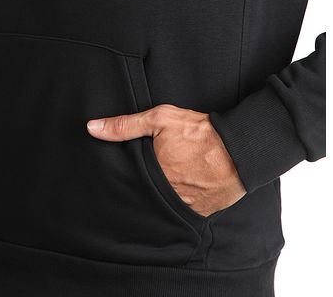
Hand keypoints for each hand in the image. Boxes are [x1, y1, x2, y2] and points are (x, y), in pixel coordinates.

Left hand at [87, 104, 245, 216]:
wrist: (241, 149)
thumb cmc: (199, 132)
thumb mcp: (159, 119)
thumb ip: (124, 125)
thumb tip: (92, 128)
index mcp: (153, 173)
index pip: (131, 180)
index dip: (129, 175)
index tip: (129, 170)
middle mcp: (166, 194)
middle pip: (147, 193)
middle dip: (146, 185)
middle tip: (152, 174)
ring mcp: (185, 206)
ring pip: (165, 203)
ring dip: (164, 194)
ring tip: (170, 179)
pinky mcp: (202, 213)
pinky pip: (185, 210)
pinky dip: (183, 200)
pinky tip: (186, 188)